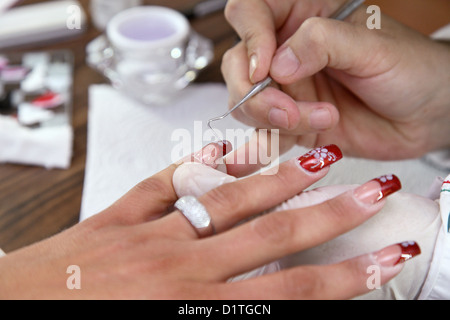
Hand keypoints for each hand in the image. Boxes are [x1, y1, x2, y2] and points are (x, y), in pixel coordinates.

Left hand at [0, 143, 416, 298]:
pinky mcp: (116, 218)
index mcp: (192, 311)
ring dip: (277, 180)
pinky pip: (162, 184)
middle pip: (272, 236)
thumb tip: (266, 307)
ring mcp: (148, 236)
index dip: (344, 277)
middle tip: (368, 192)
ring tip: (316, 159)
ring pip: (227, 201)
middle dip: (330, 214)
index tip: (380, 258)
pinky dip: (196, 165)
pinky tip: (224, 150)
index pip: (290, 292)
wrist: (13, 316)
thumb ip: (221, 319)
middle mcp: (178, 269)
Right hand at [222, 0, 449, 159]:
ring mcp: (287, 90)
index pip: (250, 13)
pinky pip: (265, 133)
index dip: (250, 39)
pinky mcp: (292, 123)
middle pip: (238, 65)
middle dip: (255, 94)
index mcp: (303, 15)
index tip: (265, 69)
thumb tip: (276, 65)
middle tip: (287, 112)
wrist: (427, 114)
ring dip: (273, 120)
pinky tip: (314, 136)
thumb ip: (323, 44)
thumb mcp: (372, 45)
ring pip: (246, 103)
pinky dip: (276, 142)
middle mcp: (287, 52)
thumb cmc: (410, 67)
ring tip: (324, 119)